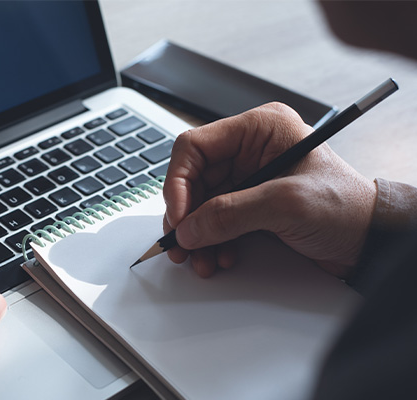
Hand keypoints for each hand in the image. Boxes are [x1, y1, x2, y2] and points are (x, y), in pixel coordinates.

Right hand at [163, 103, 376, 278]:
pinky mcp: (249, 204)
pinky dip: (210, 240)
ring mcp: (248, 178)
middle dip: (186, 215)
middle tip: (181, 243)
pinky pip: (214, 220)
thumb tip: (189, 227)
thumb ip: (232, 213)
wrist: (370, 240)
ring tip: (198, 257)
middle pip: (193, 178)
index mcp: (259, 129)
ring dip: (196, 233)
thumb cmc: (347, 207)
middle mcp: (249, 150)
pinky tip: (218, 255)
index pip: (195, 146)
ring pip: (200, 203)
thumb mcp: (287, 204)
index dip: (178, 181)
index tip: (178, 215)